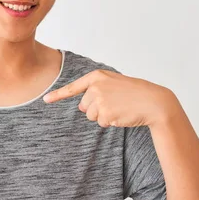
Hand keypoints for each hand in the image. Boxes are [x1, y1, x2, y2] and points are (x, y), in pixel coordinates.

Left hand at [43, 69, 180, 127]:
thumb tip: (81, 106)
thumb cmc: (135, 93)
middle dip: (96, 109)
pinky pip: (101, 123)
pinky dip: (111, 122)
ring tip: (119, 108)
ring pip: (91, 116)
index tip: (45, 100)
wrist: (153, 101)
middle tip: (114, 103)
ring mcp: (100, 100)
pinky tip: (121, 114)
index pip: (73, 87)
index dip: (58, 95)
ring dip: (103, 116)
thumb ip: (96, 90)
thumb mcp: (114, 84)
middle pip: (84, 106)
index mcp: (97, 77)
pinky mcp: (105, 114)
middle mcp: (95, 87)